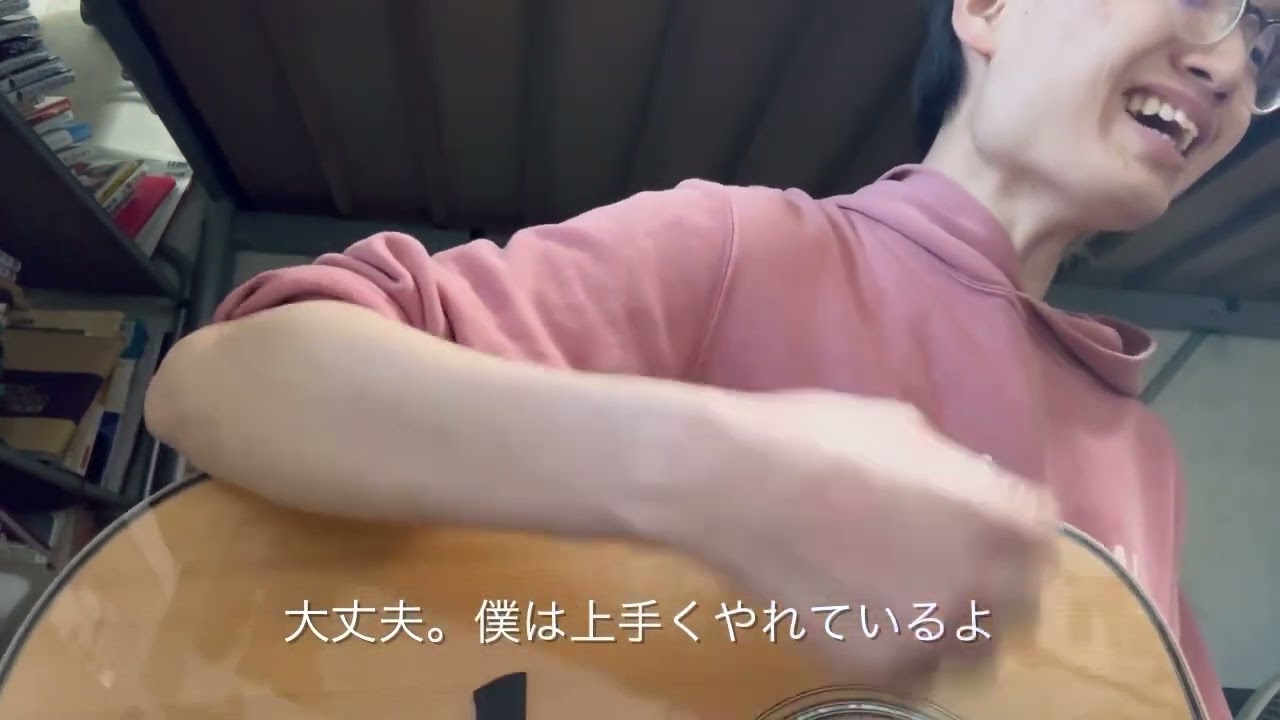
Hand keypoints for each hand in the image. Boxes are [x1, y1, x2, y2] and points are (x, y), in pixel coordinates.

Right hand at [670, 391, 1057, 690]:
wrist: (731, 484)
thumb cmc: (814, 437)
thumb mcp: (904, 428)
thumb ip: (957, 471)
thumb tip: (969, 487)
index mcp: (998, 518)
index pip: (1045, 543)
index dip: (1016, 532)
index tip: (992, 528)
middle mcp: (981, 584)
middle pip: (1020, 605)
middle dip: (993, 584)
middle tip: (946, 564)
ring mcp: (931, 632)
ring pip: (973, 649)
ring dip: (953, 625)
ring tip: (907, 598)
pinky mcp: (879, 665)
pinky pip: (914, 670)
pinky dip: (898, 647)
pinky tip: (863, 614)